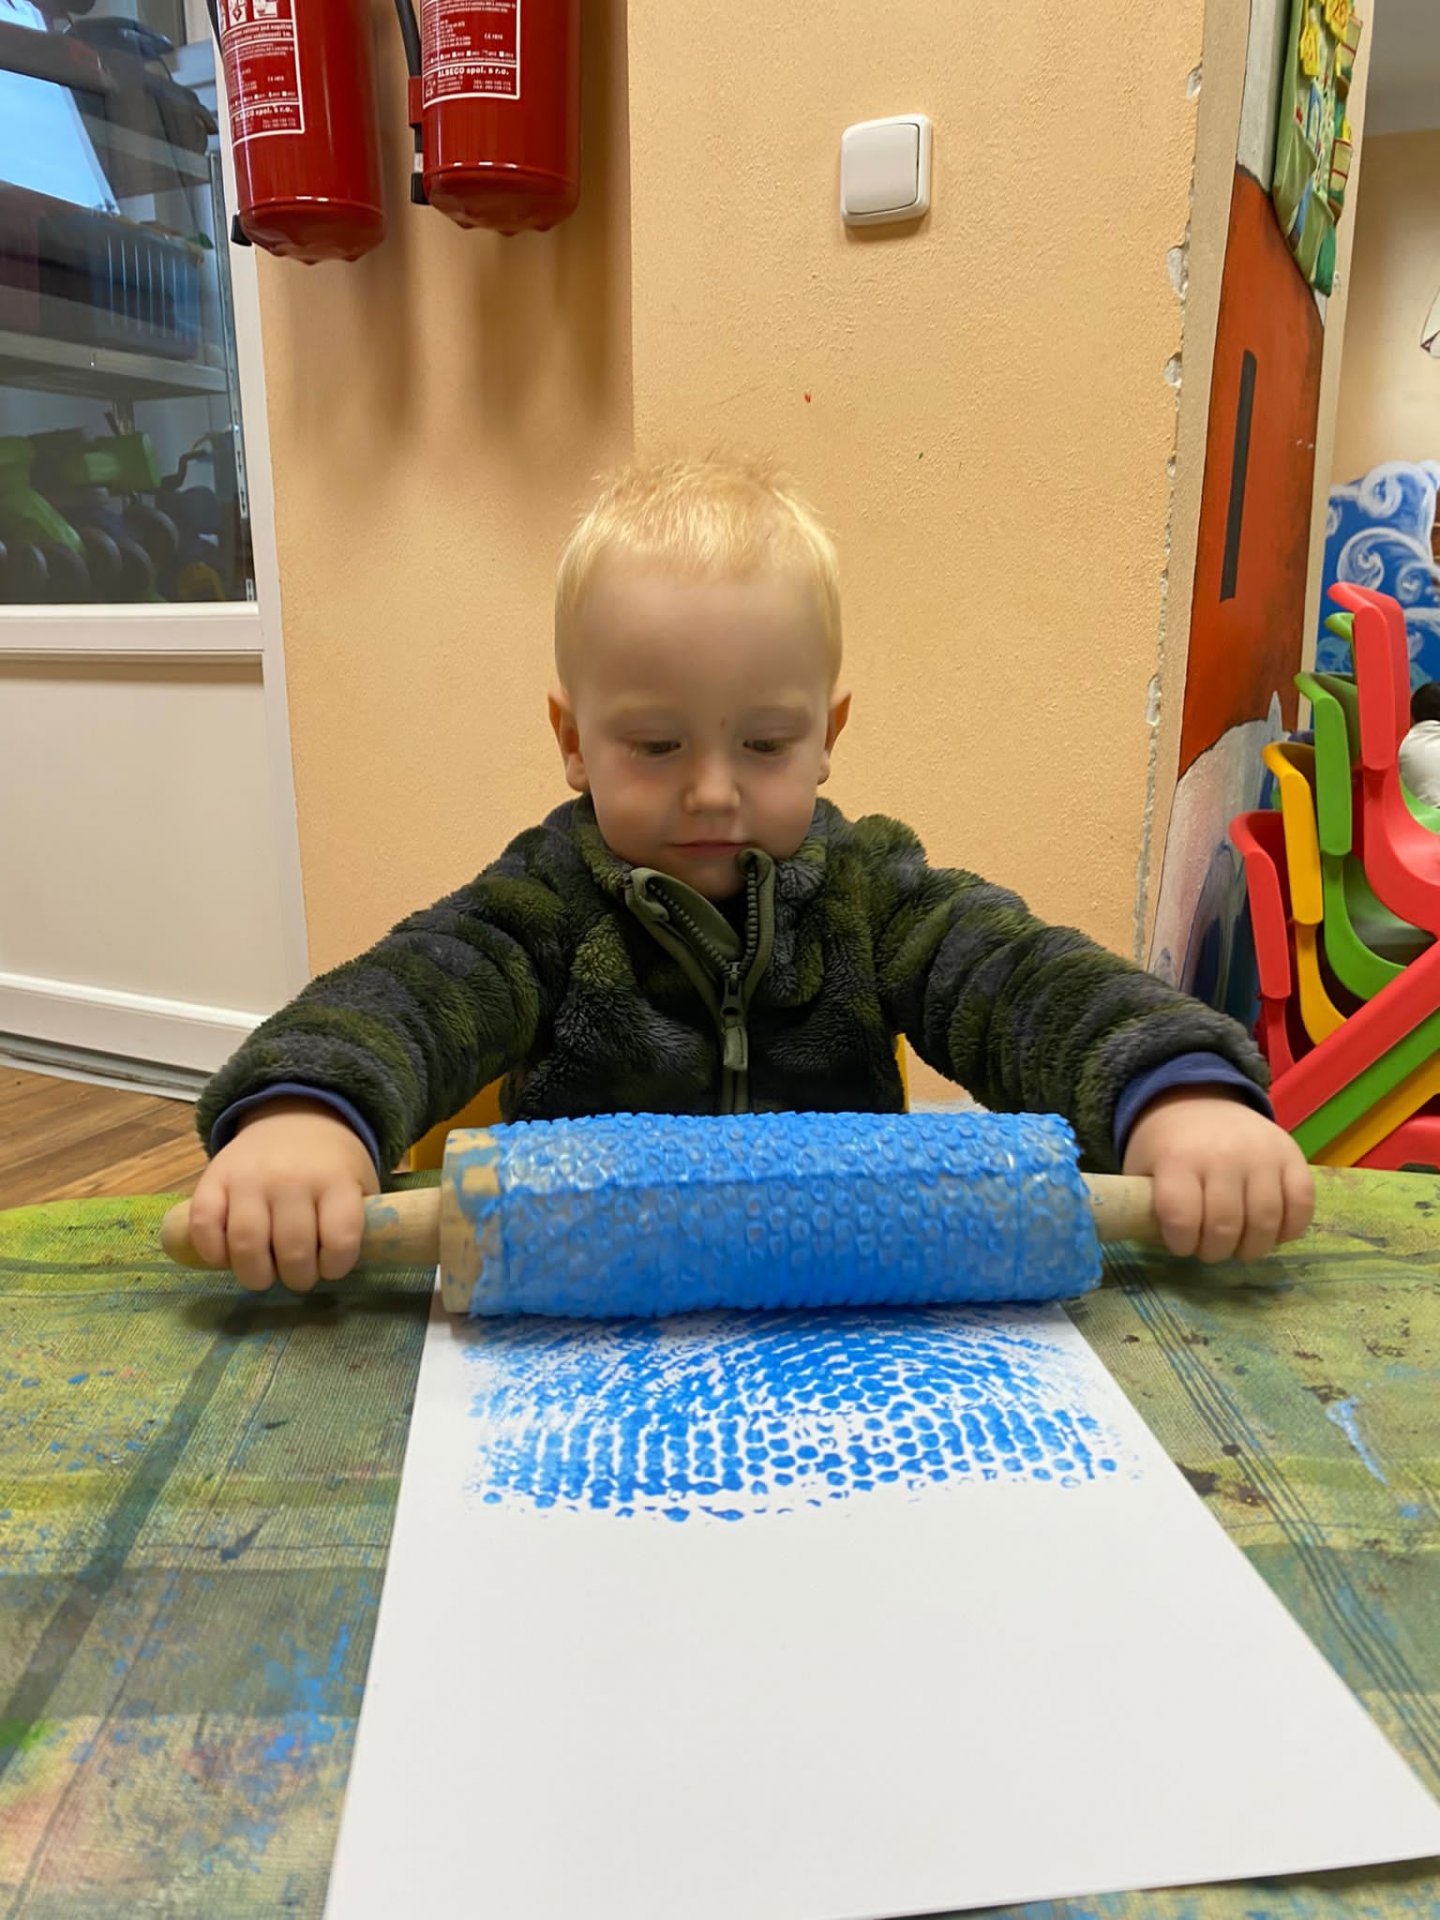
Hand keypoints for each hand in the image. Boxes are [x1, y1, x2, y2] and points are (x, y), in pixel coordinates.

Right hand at [185, 1098, 378, 1292]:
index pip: (340, 1239)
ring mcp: (249, 1178)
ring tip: (264, 1274)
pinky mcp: (213, 1178)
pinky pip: (204, 1227)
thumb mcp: (360, 1184)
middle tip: (297, 1275)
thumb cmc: (330, 1166)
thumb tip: (337, 1270)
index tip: (331, 1266)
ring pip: (246, 1245)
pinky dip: (214, 1253)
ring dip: (256, 1275)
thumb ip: (357, 1223)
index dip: (336, 1266)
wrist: (294, 1117)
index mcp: (336, 1181)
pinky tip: (228, 1256)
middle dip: (297, 1278)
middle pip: (292, 1251)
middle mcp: (292, 1178)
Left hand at [1121, 1089, 1314, 1263]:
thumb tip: (1157, 1246)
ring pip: (1265, 1222)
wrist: (1200, 1099)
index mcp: (1178, 1159)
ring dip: (1251, 1248)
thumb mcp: (1141, 1169)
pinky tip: (1272, 1232)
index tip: (1180, 1243)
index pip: (1182, 1217)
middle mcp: (1223, 1155)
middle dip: (1215, 1251)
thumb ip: (1145, 1206)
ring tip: (1238, 1246)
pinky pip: (1302, 1204)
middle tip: (1210, 1248)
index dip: (1181, 1242)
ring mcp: (1262, 1155)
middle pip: (1226, 1227)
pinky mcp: (1292, 1156)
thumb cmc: (1168, 1145)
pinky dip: (1289, 1229)